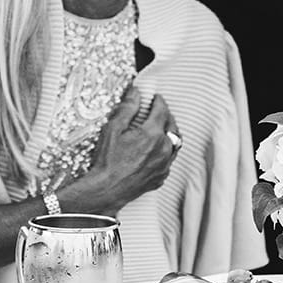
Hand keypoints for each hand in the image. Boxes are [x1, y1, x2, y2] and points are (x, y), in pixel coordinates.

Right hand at [64, 83, 180, 215]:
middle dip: (166, 116)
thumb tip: (136, 93)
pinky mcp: (161, 177)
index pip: (162, 111)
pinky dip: (166, 151)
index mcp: (152, 135)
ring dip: (169, 134)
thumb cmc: (107, 161)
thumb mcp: (113, 129)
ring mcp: (164, 165)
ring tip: (160, 129)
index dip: (159, 101)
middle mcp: (163, 149)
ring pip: (175, 144)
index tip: (156, 98)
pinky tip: (156, 150)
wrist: (107, 190)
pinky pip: (169, 159)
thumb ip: (127, 108)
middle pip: (173, 126)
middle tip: (158, 111)